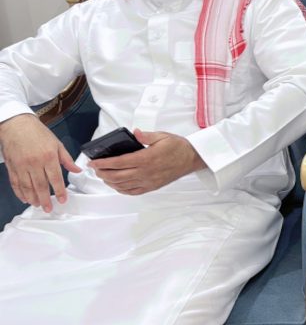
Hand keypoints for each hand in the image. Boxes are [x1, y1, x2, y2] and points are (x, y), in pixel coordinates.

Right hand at [0, 113, 81, 211]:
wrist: (16, 125)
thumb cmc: (38, 133)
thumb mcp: (57, 143)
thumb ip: (67, 159)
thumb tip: (78, 170)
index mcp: (48, 157)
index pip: (55, 178)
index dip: (59, 191)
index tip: (62, 200)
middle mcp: (34, 163)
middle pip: (40, 186)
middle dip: (45, 199)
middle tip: (49, 209)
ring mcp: (21, 166)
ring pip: (27, 187)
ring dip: (33, 198)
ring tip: (38, 205)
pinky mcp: (12, 167)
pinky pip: (15, 183)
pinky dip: (19, 193)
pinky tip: (25, 198)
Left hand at [89, 129, 205, 194]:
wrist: (192, 159)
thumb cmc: (178, 147)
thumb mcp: (163, 136)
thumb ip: (146, 136)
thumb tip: (135, 133)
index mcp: (147, 158)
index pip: (119, 162)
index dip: (104, 163)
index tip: (94, 162)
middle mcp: (146, 172)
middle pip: (117, 176)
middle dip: (102, 173)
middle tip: (95, 169)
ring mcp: (148, 181)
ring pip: (122, 185)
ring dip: (109, 181)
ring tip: (103, 176)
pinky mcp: (152, 187)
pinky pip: (132, 192)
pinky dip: (121, 189)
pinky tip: (116, 185)